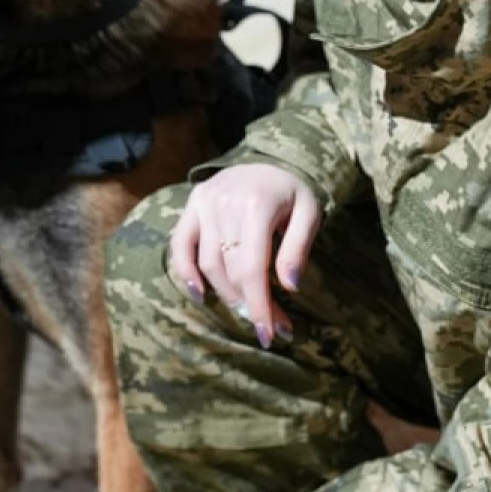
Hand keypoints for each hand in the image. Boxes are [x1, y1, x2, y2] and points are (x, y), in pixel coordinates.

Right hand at [170, 164, 319, 347]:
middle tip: (270, 324)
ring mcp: (204, 203)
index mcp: (256, 205)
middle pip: (231, 270)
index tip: (271, 334)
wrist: (270, 157)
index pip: (253, 268)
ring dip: (226, 294)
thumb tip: (289, 287)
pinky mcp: (192, 204)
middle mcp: (224, 203)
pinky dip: (186, 273)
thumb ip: (298, 248)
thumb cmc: (293, 190)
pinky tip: (201, 294)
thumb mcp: (309, 213)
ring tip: (247, 308)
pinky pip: (180, 245)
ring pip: (208, 264)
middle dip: (250, 304)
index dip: (260, 305)